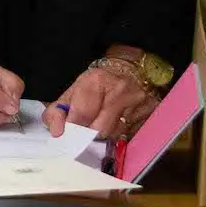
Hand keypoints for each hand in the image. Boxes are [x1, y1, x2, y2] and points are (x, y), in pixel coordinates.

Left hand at [44, 47, 159, 139]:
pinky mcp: (149, 114)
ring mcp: (138, 103)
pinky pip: (127, 135)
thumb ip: (58, 111)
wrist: (129, 71)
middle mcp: (121, 91)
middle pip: (99, 128)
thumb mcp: (73, 91)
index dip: (71, 127)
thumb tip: (56, 131)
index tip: (64, 133)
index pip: (82, 114)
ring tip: (99, 123)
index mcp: (97, 80)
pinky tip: (114, 124)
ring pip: (114, 135)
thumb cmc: (98, 83)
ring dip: (102, 134)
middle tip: (82, 131)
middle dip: (87, 133)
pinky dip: (117, 134)